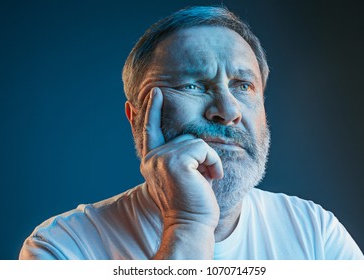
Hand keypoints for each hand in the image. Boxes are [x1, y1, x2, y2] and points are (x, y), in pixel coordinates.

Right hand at [140, 87, 222, 258]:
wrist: (191, 224)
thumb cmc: (191, 202)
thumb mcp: (182, 175)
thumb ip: (180, 155)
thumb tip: (189, 140)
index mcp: (151, 161)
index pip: (150, 130)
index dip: (152, 110)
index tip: (154, 93)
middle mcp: (152, 158)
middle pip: (184, 137)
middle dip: (199, 154)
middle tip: (201, 178)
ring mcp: (161, 159)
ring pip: (195, 142)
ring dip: (208, 159)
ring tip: (205, 179)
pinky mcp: (176, 161)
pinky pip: (203, 148)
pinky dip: (213, 162)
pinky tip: (212, 177)